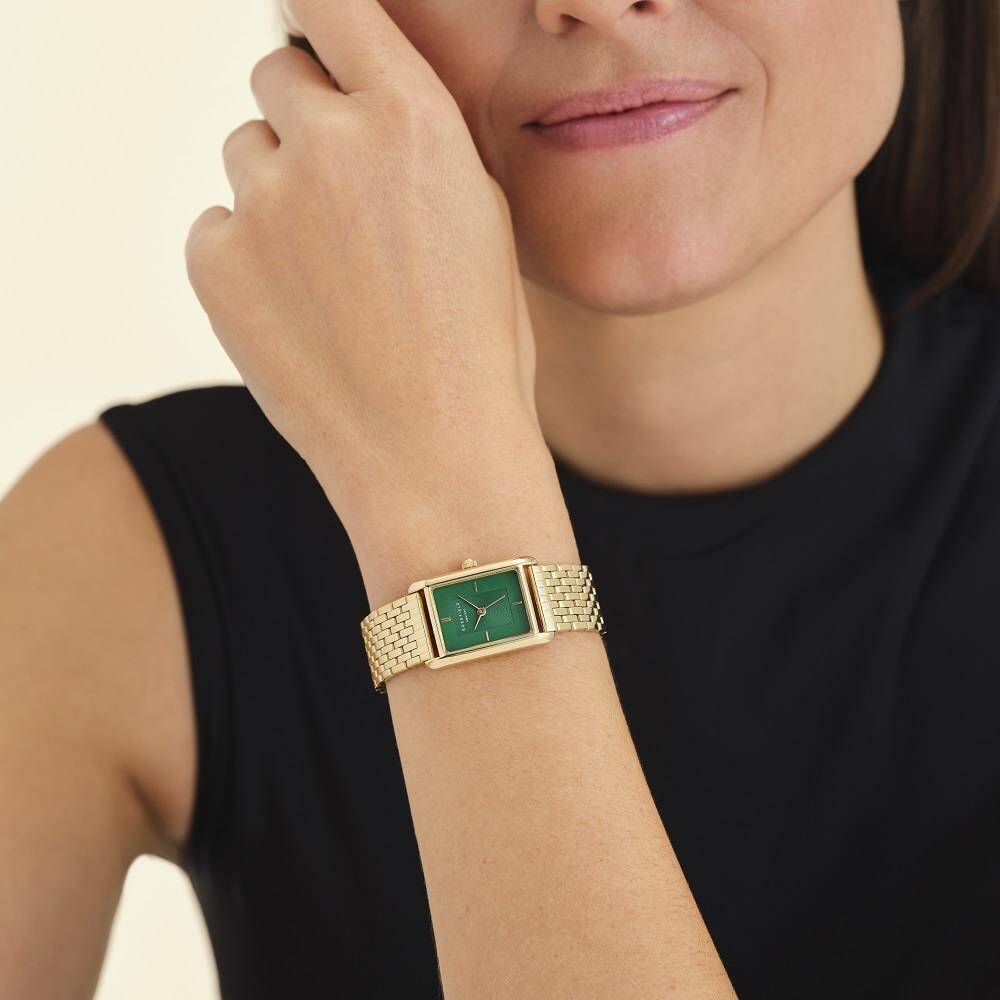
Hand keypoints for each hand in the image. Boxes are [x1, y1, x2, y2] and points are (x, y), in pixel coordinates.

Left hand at [184, 0, 543, 536]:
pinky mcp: (215, 261)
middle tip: (338, 193)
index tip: (315, 27)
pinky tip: (299, 312)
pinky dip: (248, 255)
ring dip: (278, 190)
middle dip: (305, 118)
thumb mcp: (483, 222)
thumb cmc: (479, 347)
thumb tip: (362, 103)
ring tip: (329, 273)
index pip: (332, 2)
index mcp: (412, 120)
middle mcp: (329, 141)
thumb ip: (417, 143)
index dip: (319, 11)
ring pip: (247, 152)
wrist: (434, 454)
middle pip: (276, 74)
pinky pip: (218, 225)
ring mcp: (263, 201)